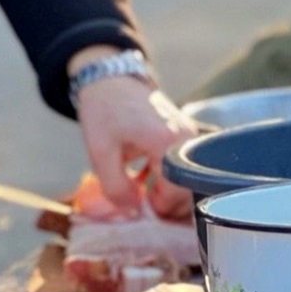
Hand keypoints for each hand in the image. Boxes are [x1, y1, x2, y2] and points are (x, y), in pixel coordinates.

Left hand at [71, 48, 197, 217]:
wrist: (110, 80)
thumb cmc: (104, 112)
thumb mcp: (101, 154)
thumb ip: (116, 188)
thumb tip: (134, 211)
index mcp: (168, 143)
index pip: (176, 193)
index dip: (157, 208)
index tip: (138, 208)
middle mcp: (186, 140)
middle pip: (187, 190)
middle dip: (164, 203)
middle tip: (140, 204)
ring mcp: (189, 136)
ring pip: (187, 181)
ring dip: (166, 192)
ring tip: (142, 192)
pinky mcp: (186, 136)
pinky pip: (184, 168)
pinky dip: (167, 179)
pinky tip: (145, 179)